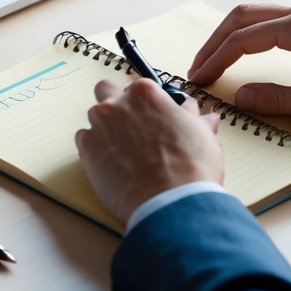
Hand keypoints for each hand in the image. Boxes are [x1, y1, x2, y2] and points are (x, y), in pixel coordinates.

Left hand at [76, 78, 222, 225]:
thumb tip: (205, 117)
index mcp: (145, 94)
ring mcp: (98, 125)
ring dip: (106, 128)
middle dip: (115, 102)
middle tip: (130, 125)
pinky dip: (95, 149)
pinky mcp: (86, 149)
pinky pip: (85, 141)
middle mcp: (117, 103)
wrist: (170, 203)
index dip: (146, 103)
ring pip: (95, 118)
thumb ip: (195, 120)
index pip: (139, 87)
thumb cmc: (190, 169)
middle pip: (106, 90)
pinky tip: (113, 165)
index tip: (151, 116)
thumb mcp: (202, 137)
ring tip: (125, 153)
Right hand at [187, 3, 290, 125]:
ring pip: (254, 15)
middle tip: (197, 68)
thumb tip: (240, 98)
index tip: (200, 78)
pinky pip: (270, 20)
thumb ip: (277, 100)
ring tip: (212, 61)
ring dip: (228, 36)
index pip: (244, 38)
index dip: (217, 59)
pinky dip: (247, 34)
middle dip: (214, 42)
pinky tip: (239, 51)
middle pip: (242, 16)